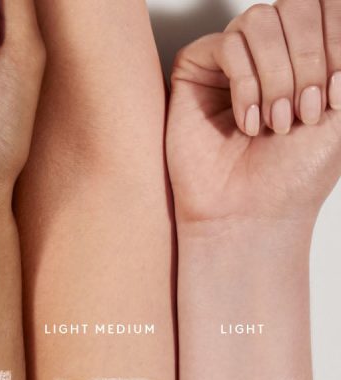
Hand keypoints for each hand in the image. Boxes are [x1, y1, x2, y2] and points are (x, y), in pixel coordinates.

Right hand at [166, 0, 340, 226]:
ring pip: (260, 21)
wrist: (254, 215)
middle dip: (308, 63)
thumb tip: (338, 9)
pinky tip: (246, 123)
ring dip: (275, 76)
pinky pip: (227, 45)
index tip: (335, 97)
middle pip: (298, 5)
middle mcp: (272, 48)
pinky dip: (244, 84)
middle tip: (303, 115)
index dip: (336, 45)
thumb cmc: (296, 174)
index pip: (328, 6)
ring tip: (273, 122)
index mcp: (310, 49)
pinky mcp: (195, 70)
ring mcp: (232, 56)